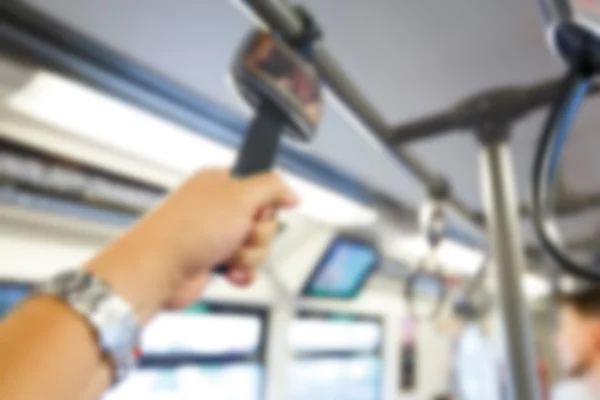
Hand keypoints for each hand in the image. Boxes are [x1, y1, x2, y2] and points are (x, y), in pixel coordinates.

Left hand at [86, 169, 297, 321]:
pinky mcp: (215, 261)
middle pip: (265, 221)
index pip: (264, 188)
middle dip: (257, 235)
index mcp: (221, 183)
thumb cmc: (186, 230)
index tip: (259, 210)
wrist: (159, 270)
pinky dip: (242, 272)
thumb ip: (272, 187)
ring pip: (258, 247)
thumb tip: (291, 192)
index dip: (266, 204)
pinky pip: (247, 267)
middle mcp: (219, 208)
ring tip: (226, 254)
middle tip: (238, 233)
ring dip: (248, 255)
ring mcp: (217, 236)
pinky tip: (228, 272)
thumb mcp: (240, 196)